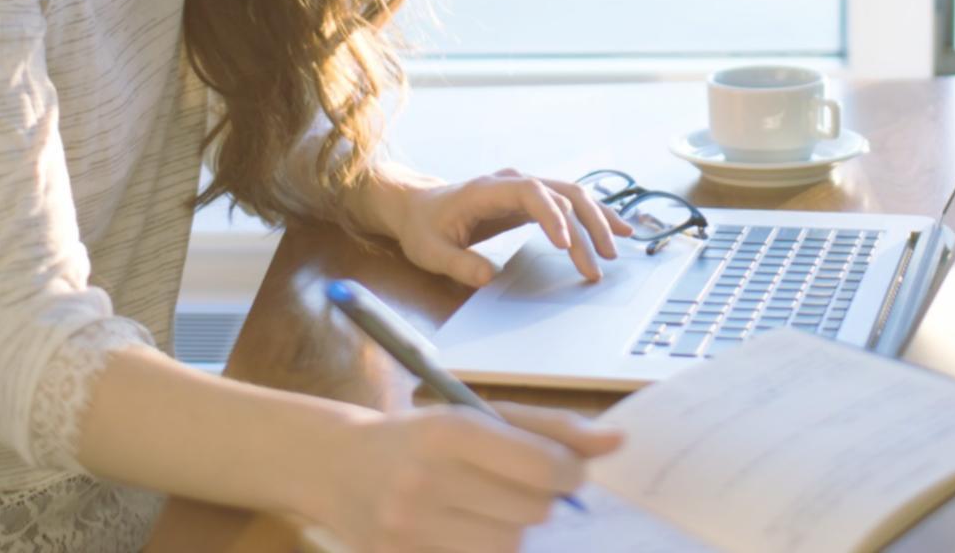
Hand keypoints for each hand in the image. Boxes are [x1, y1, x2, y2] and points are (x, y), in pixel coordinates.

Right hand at [314, 401, 624, 552]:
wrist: (337, 466)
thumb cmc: (423, 436)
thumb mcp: (479, 416)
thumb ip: (552, 429)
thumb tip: (618, 442)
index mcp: (450, 430)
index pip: (544, 467)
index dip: (570, 474)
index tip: (567, 473)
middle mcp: (427, 480)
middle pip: (532, 512)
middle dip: (538, 501)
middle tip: (514, 487)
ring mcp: (409, 530)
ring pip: (509, 547)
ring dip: (511, 530)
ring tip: (484, 509)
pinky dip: (482, 550)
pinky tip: (463, 531)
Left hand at [389, 168, 636, 286]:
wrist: (418, 206)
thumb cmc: (424, 228)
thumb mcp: (431, 251)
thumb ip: (458, 264)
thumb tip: (489, 278)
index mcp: (489, 189)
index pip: (531, 193)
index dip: (552, 216)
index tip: (566, 246)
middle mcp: (513, 182)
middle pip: (562, 192)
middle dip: (586, 225)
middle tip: (601, 261)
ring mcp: (525, 188)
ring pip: (573, 195)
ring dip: (597, 219)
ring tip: (619, 245)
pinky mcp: (532, 201)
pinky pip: (569, 203)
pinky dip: (594, 215)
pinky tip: (617, 228)